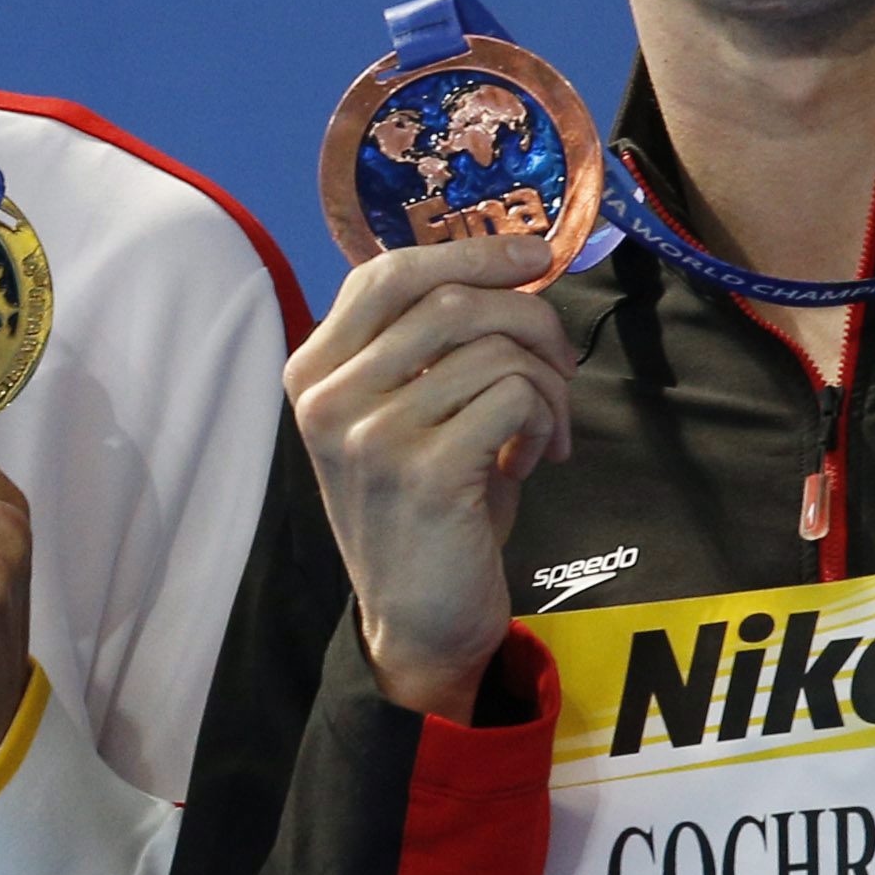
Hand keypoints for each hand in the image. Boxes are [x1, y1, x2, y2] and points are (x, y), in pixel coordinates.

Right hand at [286, 236, 580, 719]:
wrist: (418, 622)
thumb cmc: (427, 511)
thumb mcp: (405, 415)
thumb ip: (429, 346)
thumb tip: (510, 269)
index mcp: (313, 371)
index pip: (388, 273)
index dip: (471, 252)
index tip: (535, 259)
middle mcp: (328, 397)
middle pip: (451, 300)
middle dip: (531, 319)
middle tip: (561, 362)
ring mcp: (369, 435)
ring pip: (493, 349)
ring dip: (547, 384)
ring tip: (546, 429)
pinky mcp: (422, 473)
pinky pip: (513, 399)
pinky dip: (544, 421)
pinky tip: (533, 460)